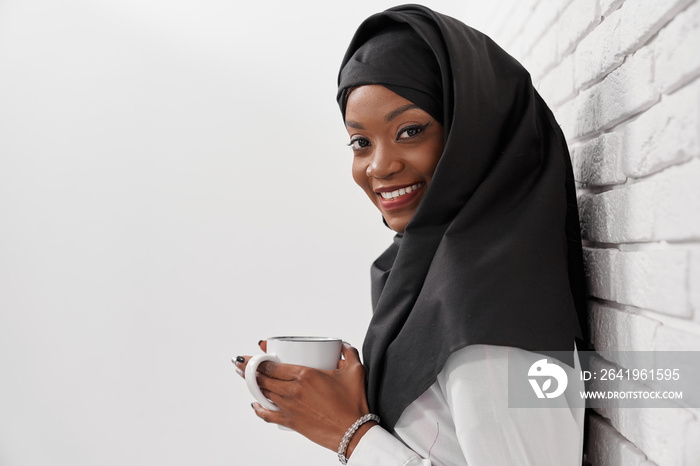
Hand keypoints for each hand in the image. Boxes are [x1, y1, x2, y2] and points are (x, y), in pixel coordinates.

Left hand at [233, 342, 376, 456]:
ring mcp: (290, 407)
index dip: (257, 358)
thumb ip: (349, 354)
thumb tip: (343, 346)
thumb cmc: (354, 404)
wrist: (354, 433)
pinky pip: (267, 415)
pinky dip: (259, 409)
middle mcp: (293, 390)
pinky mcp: (291, 422)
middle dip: (248, 369)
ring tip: (244, 377)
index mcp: (305, 375)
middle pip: (263, 378)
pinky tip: (255, 405)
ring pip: (263, 394)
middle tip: (241, 363)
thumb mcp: (355, 371)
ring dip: (252, 385)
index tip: (252, 353)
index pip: (272, 365)